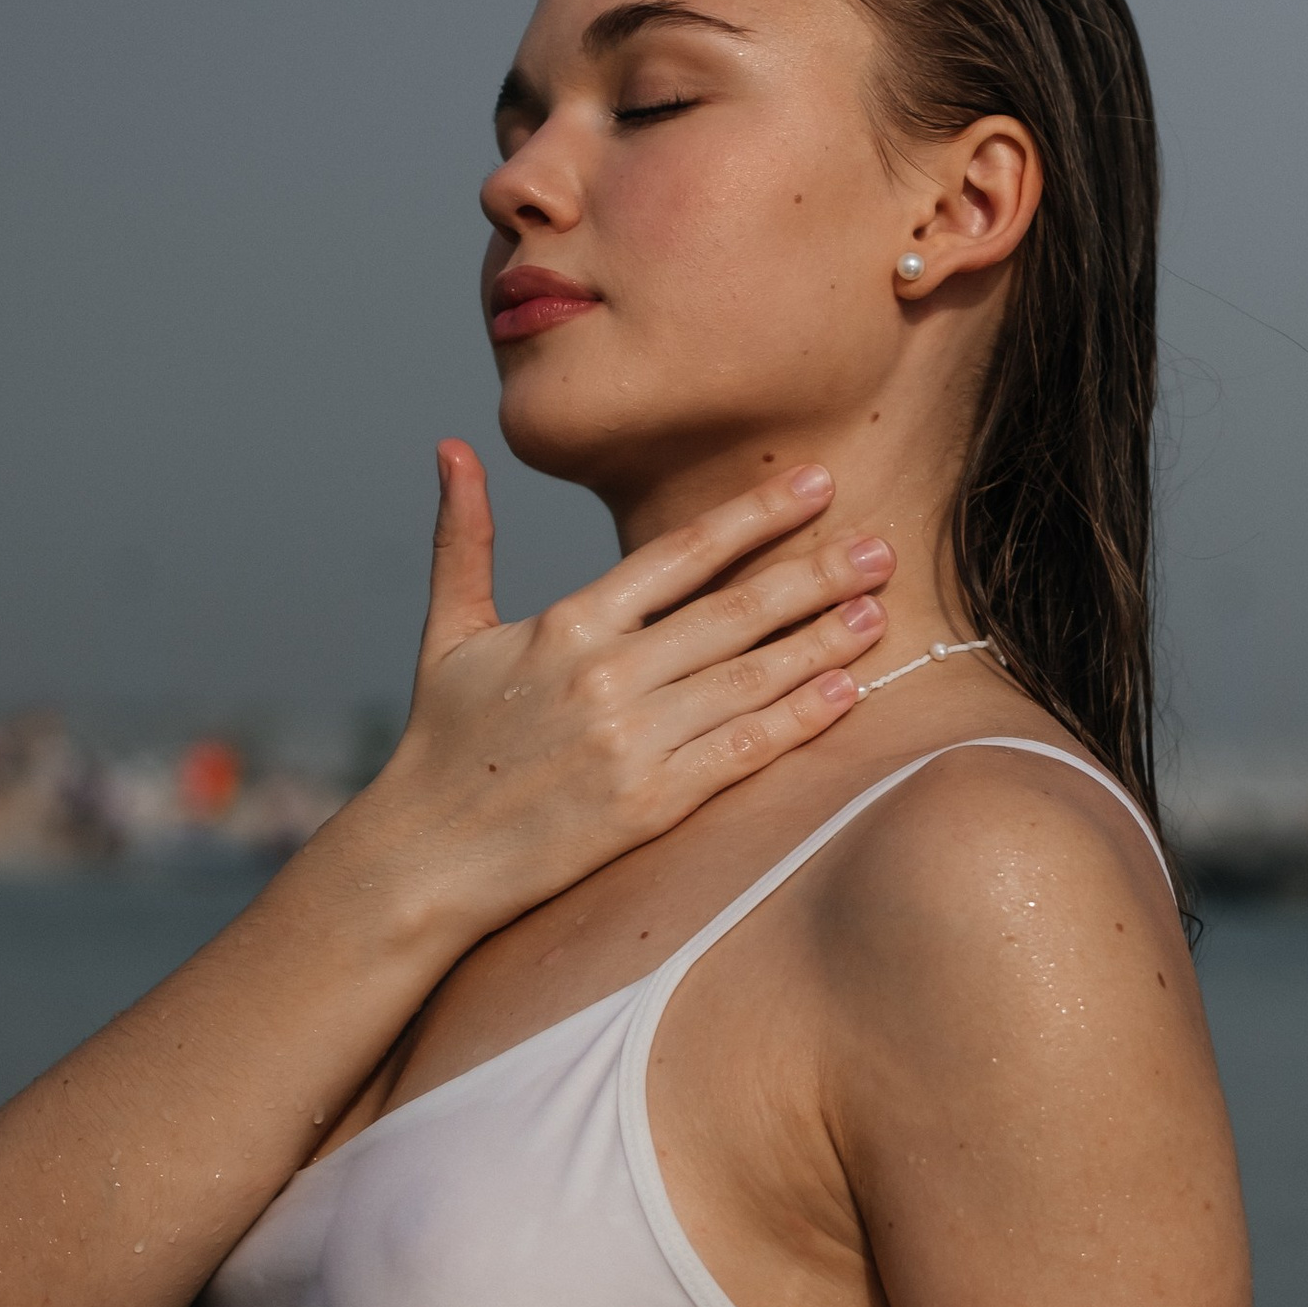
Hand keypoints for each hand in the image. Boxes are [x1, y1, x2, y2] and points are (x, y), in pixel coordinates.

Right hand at [347, 442, 893, 942]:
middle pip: (734, 612)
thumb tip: (453, 448)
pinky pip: (741, 751)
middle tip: (883, 544)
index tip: (815, 482)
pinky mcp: (649, 805)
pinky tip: (845, 692)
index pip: (680, 555)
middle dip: (815, 573)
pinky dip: (797, 719)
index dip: (754, 515)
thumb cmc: (440, 744)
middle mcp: (606, 676)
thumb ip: (463, 539)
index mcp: (567, 626)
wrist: (424, 858)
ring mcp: (631, 743)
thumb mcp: (448, 632)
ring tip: (878, 610)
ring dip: (822, 641)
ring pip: (750, 678)